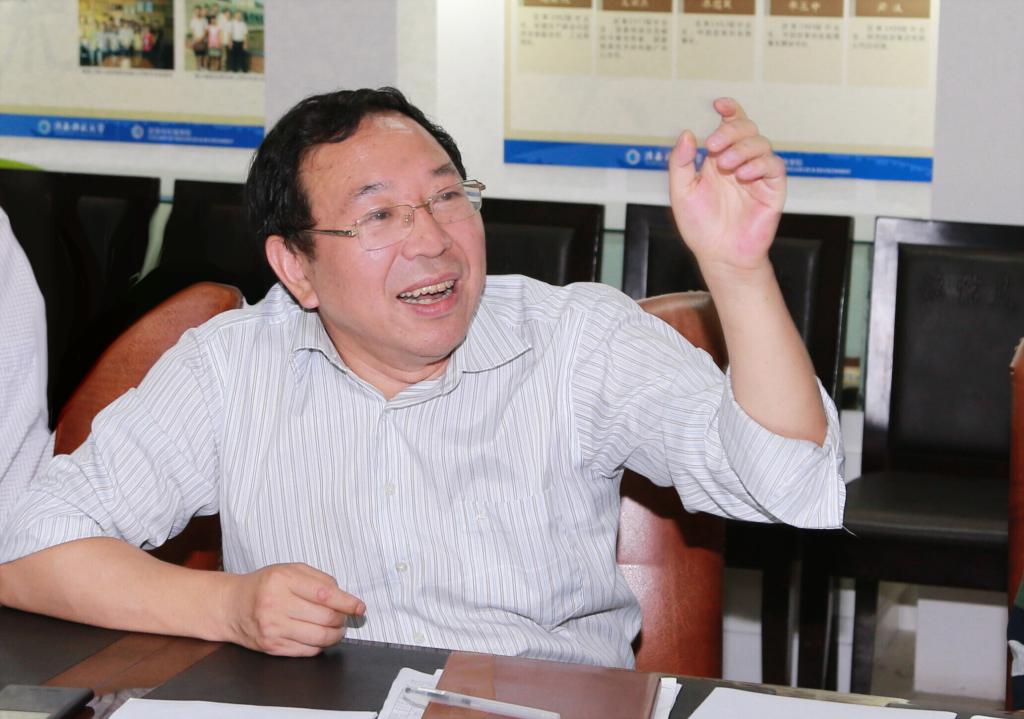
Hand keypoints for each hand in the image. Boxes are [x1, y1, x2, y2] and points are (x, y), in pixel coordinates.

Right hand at [223, 563, 364, 655]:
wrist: (231, 606)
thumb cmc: (264, 585)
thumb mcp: (289, 570)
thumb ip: (318, 579)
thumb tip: (344, 596)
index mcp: (282, 580)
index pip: (325, 594)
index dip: (347, 602)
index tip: (359, 607)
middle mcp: (276, 604)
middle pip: (325, 618)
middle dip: (342, 619)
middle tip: (344, 617)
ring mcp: (273, 628)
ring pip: (320, 638)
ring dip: (335, 635)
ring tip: (335, 628)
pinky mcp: (272, 647)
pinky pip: (308, 651)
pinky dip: (319, 645)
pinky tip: (317, 636)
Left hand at [668, 97, 785, 277]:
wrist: (719, 255)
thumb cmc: (700, 226)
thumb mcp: (682, 192)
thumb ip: (681, 163)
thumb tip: (688, 133)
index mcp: (719, 159)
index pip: (730, 125)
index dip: (729, 110)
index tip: (718, 104)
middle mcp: (741, 162)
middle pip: (747, 128)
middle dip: (731, 130)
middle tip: (714, 146)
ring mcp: (758, 174)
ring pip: (761, 143)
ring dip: (743, 148)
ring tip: (726, 165)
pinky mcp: (773, 189)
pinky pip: (774, 166)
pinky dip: (759, 164)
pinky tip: (743, 174)